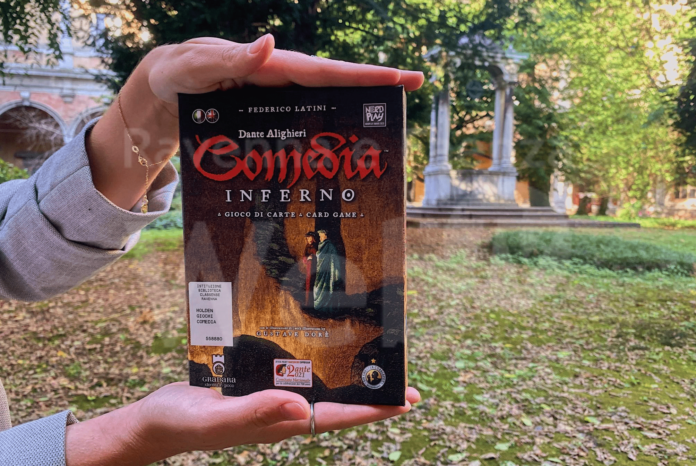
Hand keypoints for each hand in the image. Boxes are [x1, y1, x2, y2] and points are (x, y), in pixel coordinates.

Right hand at [66, 382, 420, 465]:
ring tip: (372, 362)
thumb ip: (257, 411)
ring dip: (346, 380)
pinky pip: (292, 379)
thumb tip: (304, 408)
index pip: (336, 417)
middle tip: (401, 377)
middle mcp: (281, 414)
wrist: (153, 422)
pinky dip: (312, 367)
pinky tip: (316, 351)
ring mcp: (270, 402)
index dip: (372, 410)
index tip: (406, 400)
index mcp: (278, 423)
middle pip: (336, 405)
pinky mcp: (256, 389)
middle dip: (370, 394)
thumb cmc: (181, 421)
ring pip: (318, 392)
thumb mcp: (216, 415)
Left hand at [142, 34, 424, 106]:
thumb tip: (270, 44)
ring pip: (323, 105)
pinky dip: (321, 132)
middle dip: (374, 87)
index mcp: (272, 66)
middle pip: (335, 84)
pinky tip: (334, 154)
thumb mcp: (198, 64)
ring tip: (385, 130)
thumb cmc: (178, 73)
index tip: (399, 78)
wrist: (163, 93)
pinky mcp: (269, 116)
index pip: (325, 71)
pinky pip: (301, 122)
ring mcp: (278, 99)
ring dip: (353, 113)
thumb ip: (231, 58)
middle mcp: (281, 80)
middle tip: (414, 89)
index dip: (362, 75)